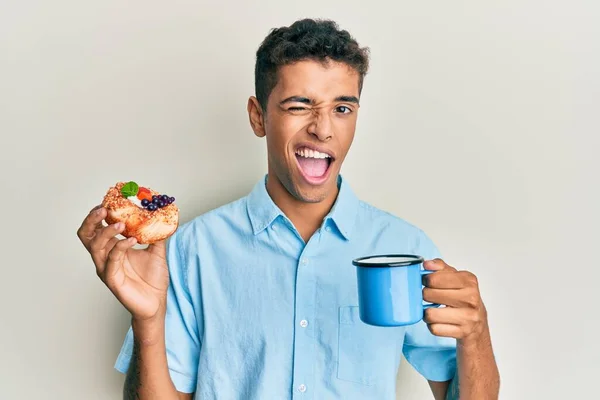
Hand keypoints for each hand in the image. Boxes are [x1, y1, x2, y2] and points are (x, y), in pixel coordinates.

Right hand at [77, 205, 169, 320]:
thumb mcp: (157, 251)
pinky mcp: (112, 280)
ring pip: (95, 246)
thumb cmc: (153, 279)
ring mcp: (106, 268)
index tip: (109, 200)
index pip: (97, 227)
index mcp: (112, 248)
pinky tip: (133, 240)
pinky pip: (110, 261)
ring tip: (122, 224)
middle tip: (105, 209)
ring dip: (107, 232)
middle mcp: (105, 257)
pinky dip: (120, 248)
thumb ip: (157, 234)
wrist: (157, 302)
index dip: (99, 214)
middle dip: (92, 220)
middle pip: (86, 235)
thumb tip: (162, 216)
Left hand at [422, 258, 488, 344]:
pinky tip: (440, 321)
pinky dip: (433, 325)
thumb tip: (427, 264)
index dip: (425, 280)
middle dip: (425, 296)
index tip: (427, 282)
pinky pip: (434, 329)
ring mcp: (468, 317)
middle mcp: (471, 298)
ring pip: (430, 314)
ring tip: (433, 310)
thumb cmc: (463, 298)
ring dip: (427, 313)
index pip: (433, 279)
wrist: (478, 323)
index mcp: (468, 281)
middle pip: (428, 295)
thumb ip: (440, 267)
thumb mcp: (456, 278)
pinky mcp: (463, 332)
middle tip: (430, 297)